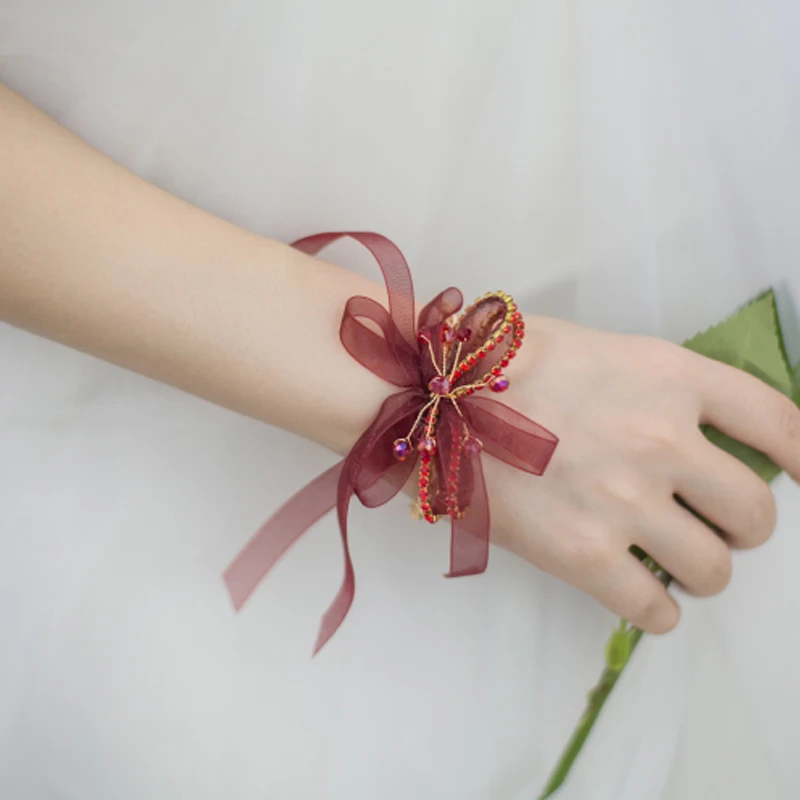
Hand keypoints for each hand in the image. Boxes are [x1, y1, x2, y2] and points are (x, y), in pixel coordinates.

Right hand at [486, 315, 799, 632]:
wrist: (430, 397)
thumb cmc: (505, 365)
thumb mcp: (598, 352)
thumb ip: (657, 389)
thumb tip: (693, 434)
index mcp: (670, 378)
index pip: (778, 421)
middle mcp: (662, 440)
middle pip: (756, 512)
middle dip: (740, 527)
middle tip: (708, 525)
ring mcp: (626, 501)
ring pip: (715, 571)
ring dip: (700, 570)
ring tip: (668, 560)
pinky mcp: (583, 556)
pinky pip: (655, 611)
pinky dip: (657, 611)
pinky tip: (638, 594)